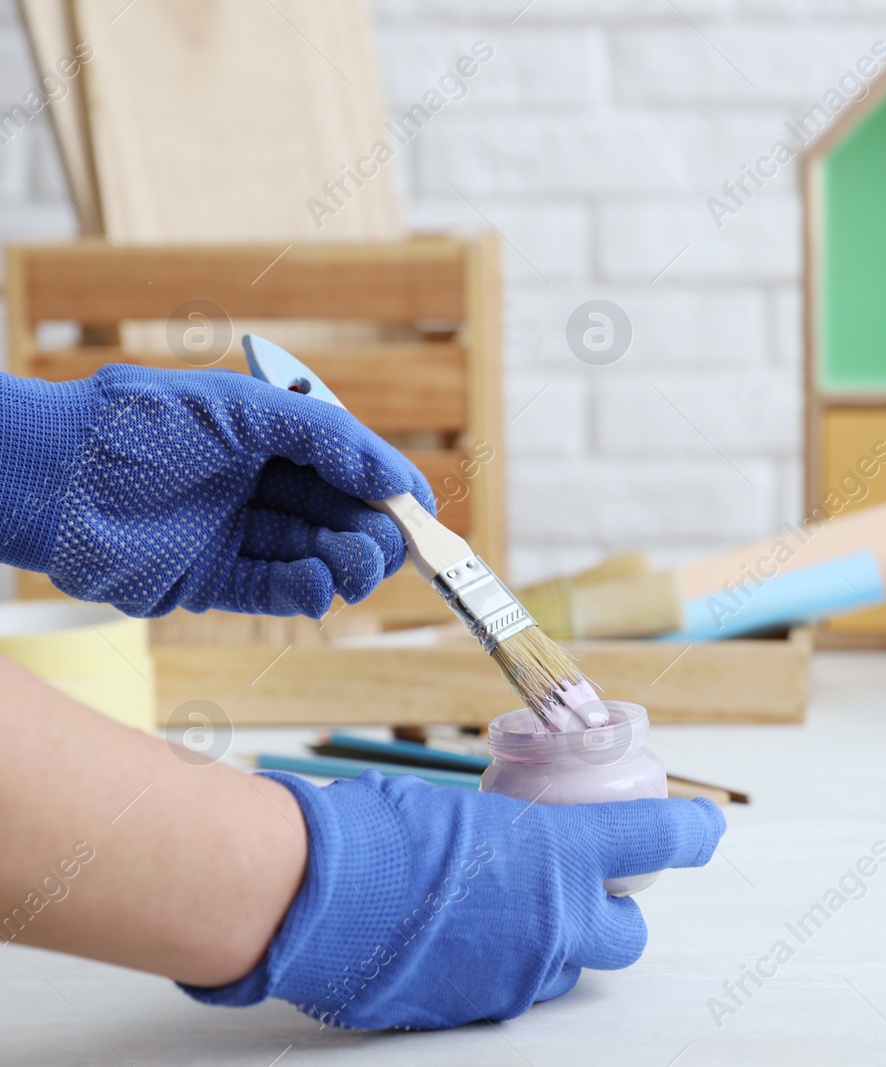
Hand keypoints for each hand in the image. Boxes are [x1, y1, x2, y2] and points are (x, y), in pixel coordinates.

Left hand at [0, 364, 433, 616]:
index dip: (388, 487)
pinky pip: (273, 591)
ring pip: (313, 556)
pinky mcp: (208, 582)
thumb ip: (325, 436)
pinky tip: (320, 586)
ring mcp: (232, 536)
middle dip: (373, 532)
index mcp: (267, 439)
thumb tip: (393, 476)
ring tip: (357, 567)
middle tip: (392, 547)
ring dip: (346, 564)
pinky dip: (305, 591)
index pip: (347, 466)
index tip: (423, 512)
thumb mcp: (242, 409)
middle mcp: (254, 487)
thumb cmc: (137, 424)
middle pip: (338, 516)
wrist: (50, 477)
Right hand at [181, 771, 726, 1030]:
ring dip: (552, 942)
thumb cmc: (384, 831)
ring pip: (565, 967)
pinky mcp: (476, 1010)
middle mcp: (557, 922)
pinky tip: (453, 941)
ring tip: (498, 911)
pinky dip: (497, 967)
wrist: (311, 894)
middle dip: (614, 913)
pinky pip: (509, 990)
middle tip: (584, 890)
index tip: (705, 826)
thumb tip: (515, 835)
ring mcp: (518, 975)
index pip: (660, 840)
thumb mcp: (468, 810)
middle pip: (627, 933)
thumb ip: (514, 834)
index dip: (693, 831)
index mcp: (564, 854)